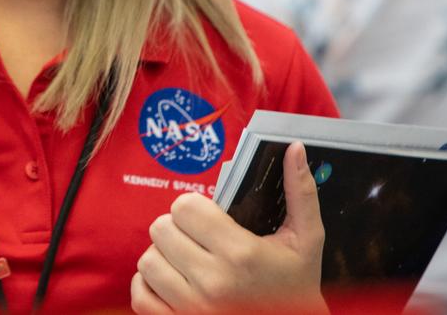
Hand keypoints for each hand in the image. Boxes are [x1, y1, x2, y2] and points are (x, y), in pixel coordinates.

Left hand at [131, 141, 325, 313]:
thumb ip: (300, 192)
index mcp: (240, 253)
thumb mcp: (306, 240)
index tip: (209, 217)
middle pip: (161, 229)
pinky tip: (174, 283)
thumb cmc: (296, 285)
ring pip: (148, 260)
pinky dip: (150, 287)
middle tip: (199, 239)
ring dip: (164, 257)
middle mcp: (212, 282)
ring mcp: (192, 308)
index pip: (184, 207)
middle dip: (178, 229)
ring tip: (189, 261)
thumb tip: (294, 148)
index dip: (194, 207)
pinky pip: (139, 294)